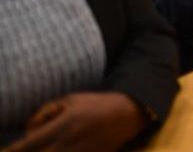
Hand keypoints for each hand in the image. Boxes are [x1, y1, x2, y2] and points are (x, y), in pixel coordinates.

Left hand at [8, 92, 145, 151]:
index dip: (13, 150)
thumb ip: (45, 112)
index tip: (7, 151)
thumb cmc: (96, 103)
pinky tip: (60, 149)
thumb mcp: (70, 99)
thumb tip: (29, 129)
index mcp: (61, 126)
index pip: (27, 144)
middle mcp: (67, 143)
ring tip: (47, 147)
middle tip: (25, 149)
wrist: (127, 114)